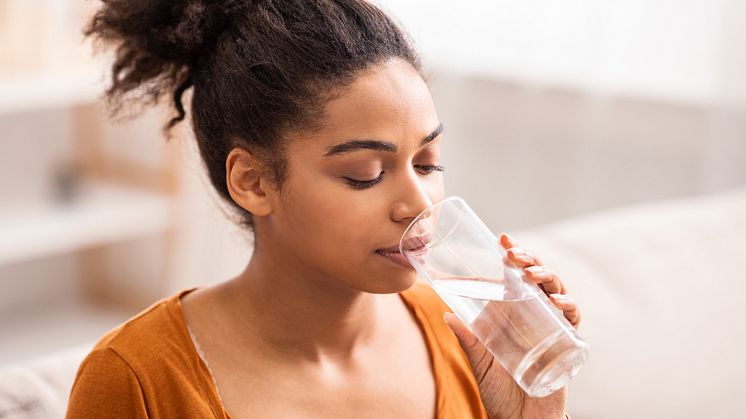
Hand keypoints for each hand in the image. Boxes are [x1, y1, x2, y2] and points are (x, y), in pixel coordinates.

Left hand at [443, 233, 580, 418]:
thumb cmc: (500, 391)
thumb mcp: (480, 361)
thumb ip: (468, 339)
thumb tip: (447, 314)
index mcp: (513, 312)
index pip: (516, 276)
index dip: (513, 255)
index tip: (502, 238)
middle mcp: (534, 315)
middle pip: (538, 278)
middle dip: (530, 260)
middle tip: (514, 254)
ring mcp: (551, 327)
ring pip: (557, 292)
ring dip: (547, 278)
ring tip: (532, 274)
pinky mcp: (566, 344)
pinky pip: (572, 320)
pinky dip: (568, 308)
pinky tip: (557, 303)